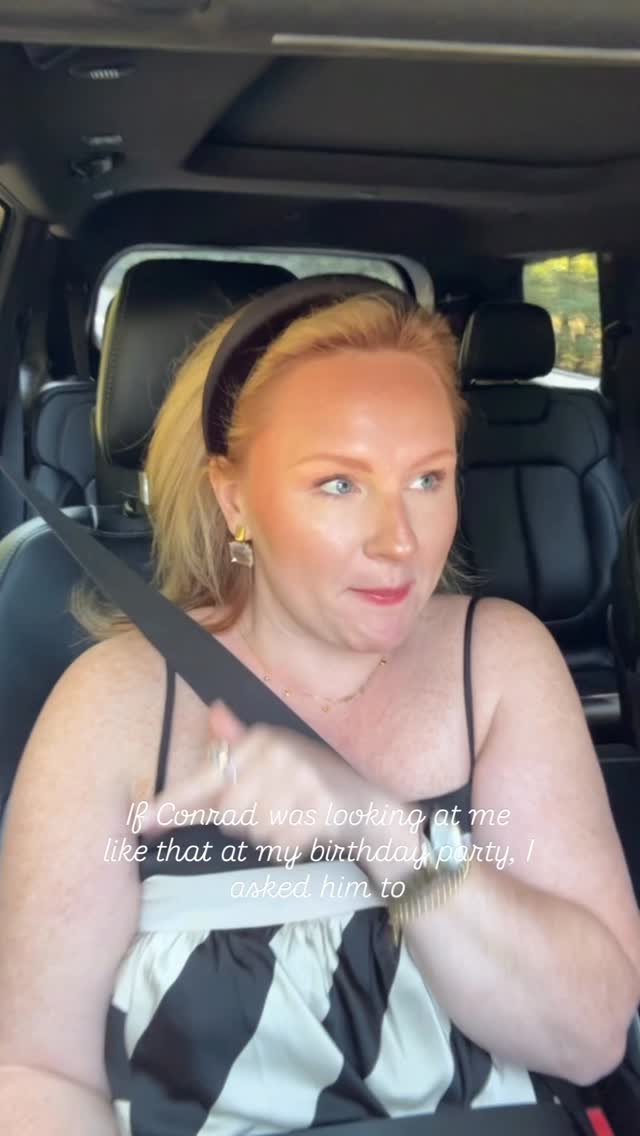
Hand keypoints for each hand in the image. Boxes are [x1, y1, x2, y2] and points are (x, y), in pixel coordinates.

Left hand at [138, 700, 407, 860]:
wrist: (371, 806)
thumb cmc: (312, 785)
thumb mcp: (275, 760)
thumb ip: (237, 745)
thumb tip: (215, 711)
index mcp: (261, 741)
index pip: (207, 778)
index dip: (172, 804)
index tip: (141, 820)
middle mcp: (278, 753)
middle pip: (228, 815)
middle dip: (246, 824)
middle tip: (276, 812)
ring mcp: (301, 778)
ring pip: (255, 832)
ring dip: (271, 837)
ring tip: (294, 820)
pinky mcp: (321, 806)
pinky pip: (282, 845)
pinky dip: (291, 848)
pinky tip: (308, 833)